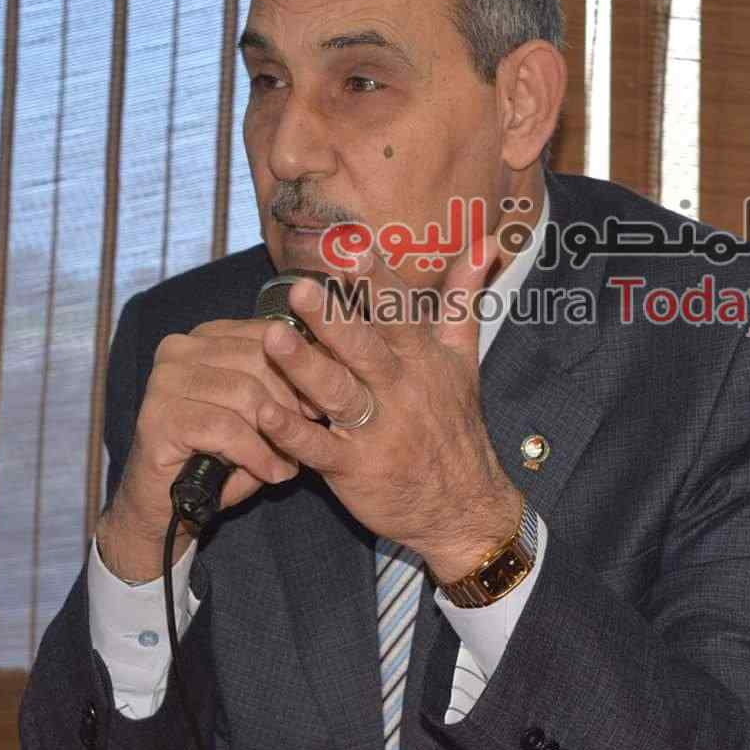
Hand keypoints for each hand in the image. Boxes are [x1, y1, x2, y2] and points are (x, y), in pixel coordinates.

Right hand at [96, 319, 309, 582]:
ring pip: (246, 395)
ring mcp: (164, 381)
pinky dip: (257, 455)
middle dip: (291, 402)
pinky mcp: (158, 417)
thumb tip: (333, 361)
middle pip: (260, 360)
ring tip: (288, 461)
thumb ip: (284, 380)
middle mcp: (179, 349)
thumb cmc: (222, 452)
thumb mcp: (259, 409)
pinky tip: (272, 474)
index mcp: (205, 336)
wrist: (168, 503)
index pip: (269, 332)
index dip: (304, 366)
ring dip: (276, 435)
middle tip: (308, 434)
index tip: (322, 401)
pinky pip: (227, 429)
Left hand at [254, 236, 523, 581]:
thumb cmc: (454, 424)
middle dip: (334, 318)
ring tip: (271, 338)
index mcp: (423, 360)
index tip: (353, 247)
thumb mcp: (465, 358)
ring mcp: (377, 431)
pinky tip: (262, 412)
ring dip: (304, 367)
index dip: (377, 281)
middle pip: (365, 349)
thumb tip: (487, 243)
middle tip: (300, 289)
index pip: (401, 313)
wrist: (464, 506)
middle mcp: (401, 391)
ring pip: (338, 394)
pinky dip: (290, 433)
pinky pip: (318, 449)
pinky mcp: (354, 470)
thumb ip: (463, 298)